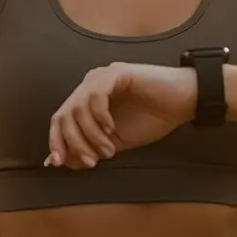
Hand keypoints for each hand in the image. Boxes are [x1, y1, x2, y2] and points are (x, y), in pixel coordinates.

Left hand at [47, 62, 195, 168]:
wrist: (182, 103)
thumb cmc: (151, 120)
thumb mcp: (114, 142)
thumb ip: (89, 148)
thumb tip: (60, 162)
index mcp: (86, 102)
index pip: (59, 120)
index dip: (55, 142)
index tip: (57, 164)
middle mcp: (89, 86)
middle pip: (63, 115)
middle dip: (73, 143)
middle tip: (92, 162)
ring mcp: (101, 77)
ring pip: (77, 108)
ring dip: (91, 135)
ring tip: (110, 149)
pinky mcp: (116, 73)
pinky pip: (95, 96)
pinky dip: (100, 117)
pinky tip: (112, 129)